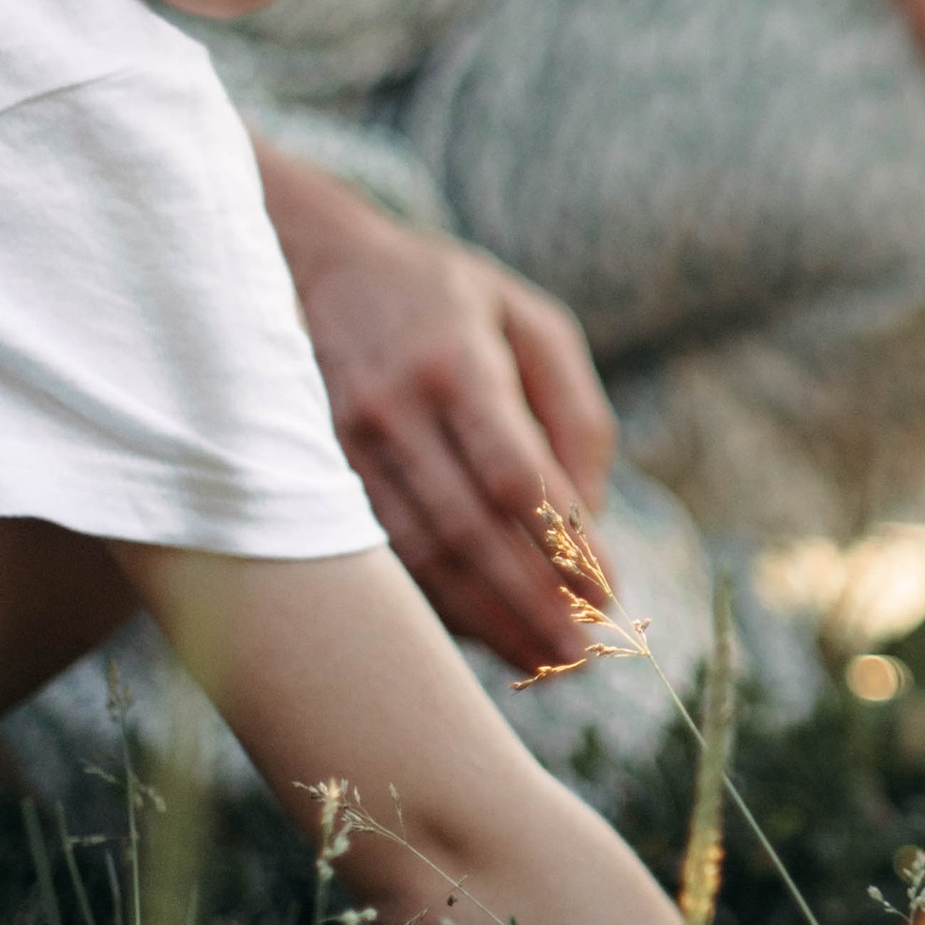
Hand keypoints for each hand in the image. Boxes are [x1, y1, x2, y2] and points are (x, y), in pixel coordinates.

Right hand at [259, 153, 615, 675]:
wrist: (317, 263)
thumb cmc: (449, 297)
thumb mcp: (534, 323)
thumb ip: (574, 415)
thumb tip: (588, 516)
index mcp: (456, 365)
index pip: (514, 476)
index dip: (562, 544)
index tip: (608, 591)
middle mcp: (393, 410)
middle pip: (466, 531)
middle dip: (528, 603)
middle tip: (580, 655)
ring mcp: (343, 446)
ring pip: (417, 555)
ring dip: (482, 619)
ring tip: (540, 661)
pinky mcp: (316, 473)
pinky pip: (380, 554)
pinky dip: (433, 601)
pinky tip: (478, 632)